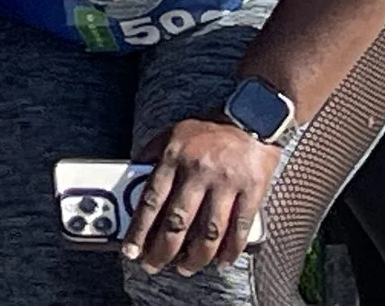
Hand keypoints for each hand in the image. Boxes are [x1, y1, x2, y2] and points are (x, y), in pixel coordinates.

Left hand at [124, 117, 281, 274]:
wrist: (252, 115)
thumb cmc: (209, 129)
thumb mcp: (173, 133)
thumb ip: (152, 154)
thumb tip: (131, 176)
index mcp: (174, 156)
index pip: (152, 200)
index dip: (139, 230)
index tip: (131, 250)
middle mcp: (198, 171)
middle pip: (177, 222)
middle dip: (163, 251)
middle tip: (154, 266)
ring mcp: (226, 182)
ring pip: (209, 232)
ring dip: (196, 257)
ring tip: (185, 268)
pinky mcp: (252, 190)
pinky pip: (239, 228)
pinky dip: (230, 250)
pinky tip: (221, 262)